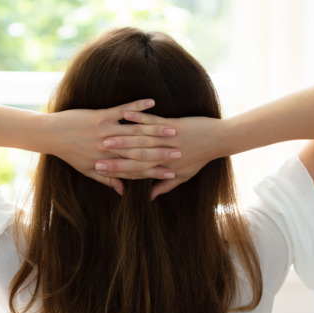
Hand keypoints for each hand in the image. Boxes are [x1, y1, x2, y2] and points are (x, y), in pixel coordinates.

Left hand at [48, 99, 180, 193]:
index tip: (172, 172)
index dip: (155, 171)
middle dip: (163, 151)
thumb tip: (122, 192)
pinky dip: (138, 106)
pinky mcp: (102, 115)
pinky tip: (152, 102)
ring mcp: (106, 130)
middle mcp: (110, 148)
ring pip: (136, 131)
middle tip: (181, 152)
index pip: (137, 168)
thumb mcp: (88, 170)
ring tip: (174, 128)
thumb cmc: (70, 154)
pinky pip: (123, 110)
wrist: (52, 135)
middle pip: (141, 151)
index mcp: (108, 162)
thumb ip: (108, 180)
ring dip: (156, 129)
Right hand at [102, 110, 225, 198]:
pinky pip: (152, 120)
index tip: (100, 171)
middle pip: (134, 155)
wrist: (218, 140)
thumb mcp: (183, 176)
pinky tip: (125, 114)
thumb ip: (165, 186)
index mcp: (164, 167)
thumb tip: (150, 197)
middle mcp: (164, 154)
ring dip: (121, 135)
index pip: (136, 171)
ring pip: (140, 138)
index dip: (117, 171)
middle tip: (95, 155)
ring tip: (103, 134)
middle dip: (113, 155)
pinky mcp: (173, 124)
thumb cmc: (199, 158)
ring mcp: (168, 139)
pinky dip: (138, 116)